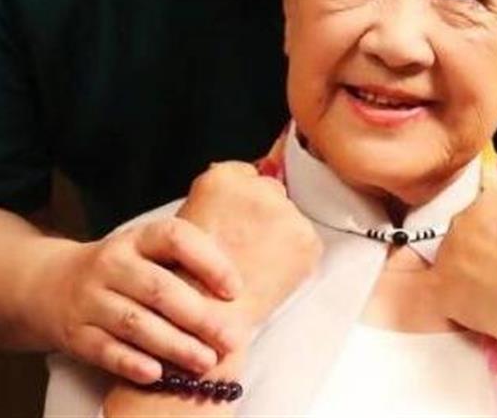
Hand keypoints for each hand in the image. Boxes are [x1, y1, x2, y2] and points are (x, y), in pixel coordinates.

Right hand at [32, 217, 244, 383]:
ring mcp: (90, 298)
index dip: (208, 260)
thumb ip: (184, 261)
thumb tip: (243, 284)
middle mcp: (112, 263)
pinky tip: (158, 374)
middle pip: (158, 288)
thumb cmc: (123, 270)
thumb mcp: (147, 251)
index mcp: (138, 237)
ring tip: (206, 363)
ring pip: (135, 323)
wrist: (50, 285)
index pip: (175, 238)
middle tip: (231, 338)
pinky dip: (132, 363)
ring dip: (174, 345)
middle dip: (198, 315)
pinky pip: (105, 350)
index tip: (236, 288)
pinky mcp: (76, 333)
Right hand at [179, 162, 322, 329]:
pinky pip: (306, 243)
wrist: (205, 320)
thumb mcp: (192, 220)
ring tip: (256, 266)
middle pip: (272, 193)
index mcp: (222, 177)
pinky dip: (295, 259)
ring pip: (290, 218)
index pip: (247, 175)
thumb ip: (222, 199)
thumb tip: (248, 185)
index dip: (244, 204)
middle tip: (247, 250)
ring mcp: (284, 211)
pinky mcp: (305, 239)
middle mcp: (256, 187)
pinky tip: (270, 275)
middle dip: (264, 219)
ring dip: (281, 238)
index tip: (241, 222)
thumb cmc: (190, 277)